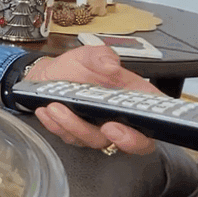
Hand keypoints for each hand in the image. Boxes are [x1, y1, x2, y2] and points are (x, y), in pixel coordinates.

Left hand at [24, 45, 157, 154]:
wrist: (48, 75)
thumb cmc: (76, 67)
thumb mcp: (89, 54)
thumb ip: (101, 56)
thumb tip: (111, 65)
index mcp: (132, 98)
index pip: (151, 121)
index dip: (147, 130)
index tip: (130, 124)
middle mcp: (118, 117)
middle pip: (130, 142)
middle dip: (119, 139)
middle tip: (106, 127)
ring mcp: (97, 129)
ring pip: (92, 140)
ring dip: (74, 126)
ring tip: (57, 107)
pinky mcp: (76, 134)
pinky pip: (68, 137)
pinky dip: (56, 126)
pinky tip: (46, 111)